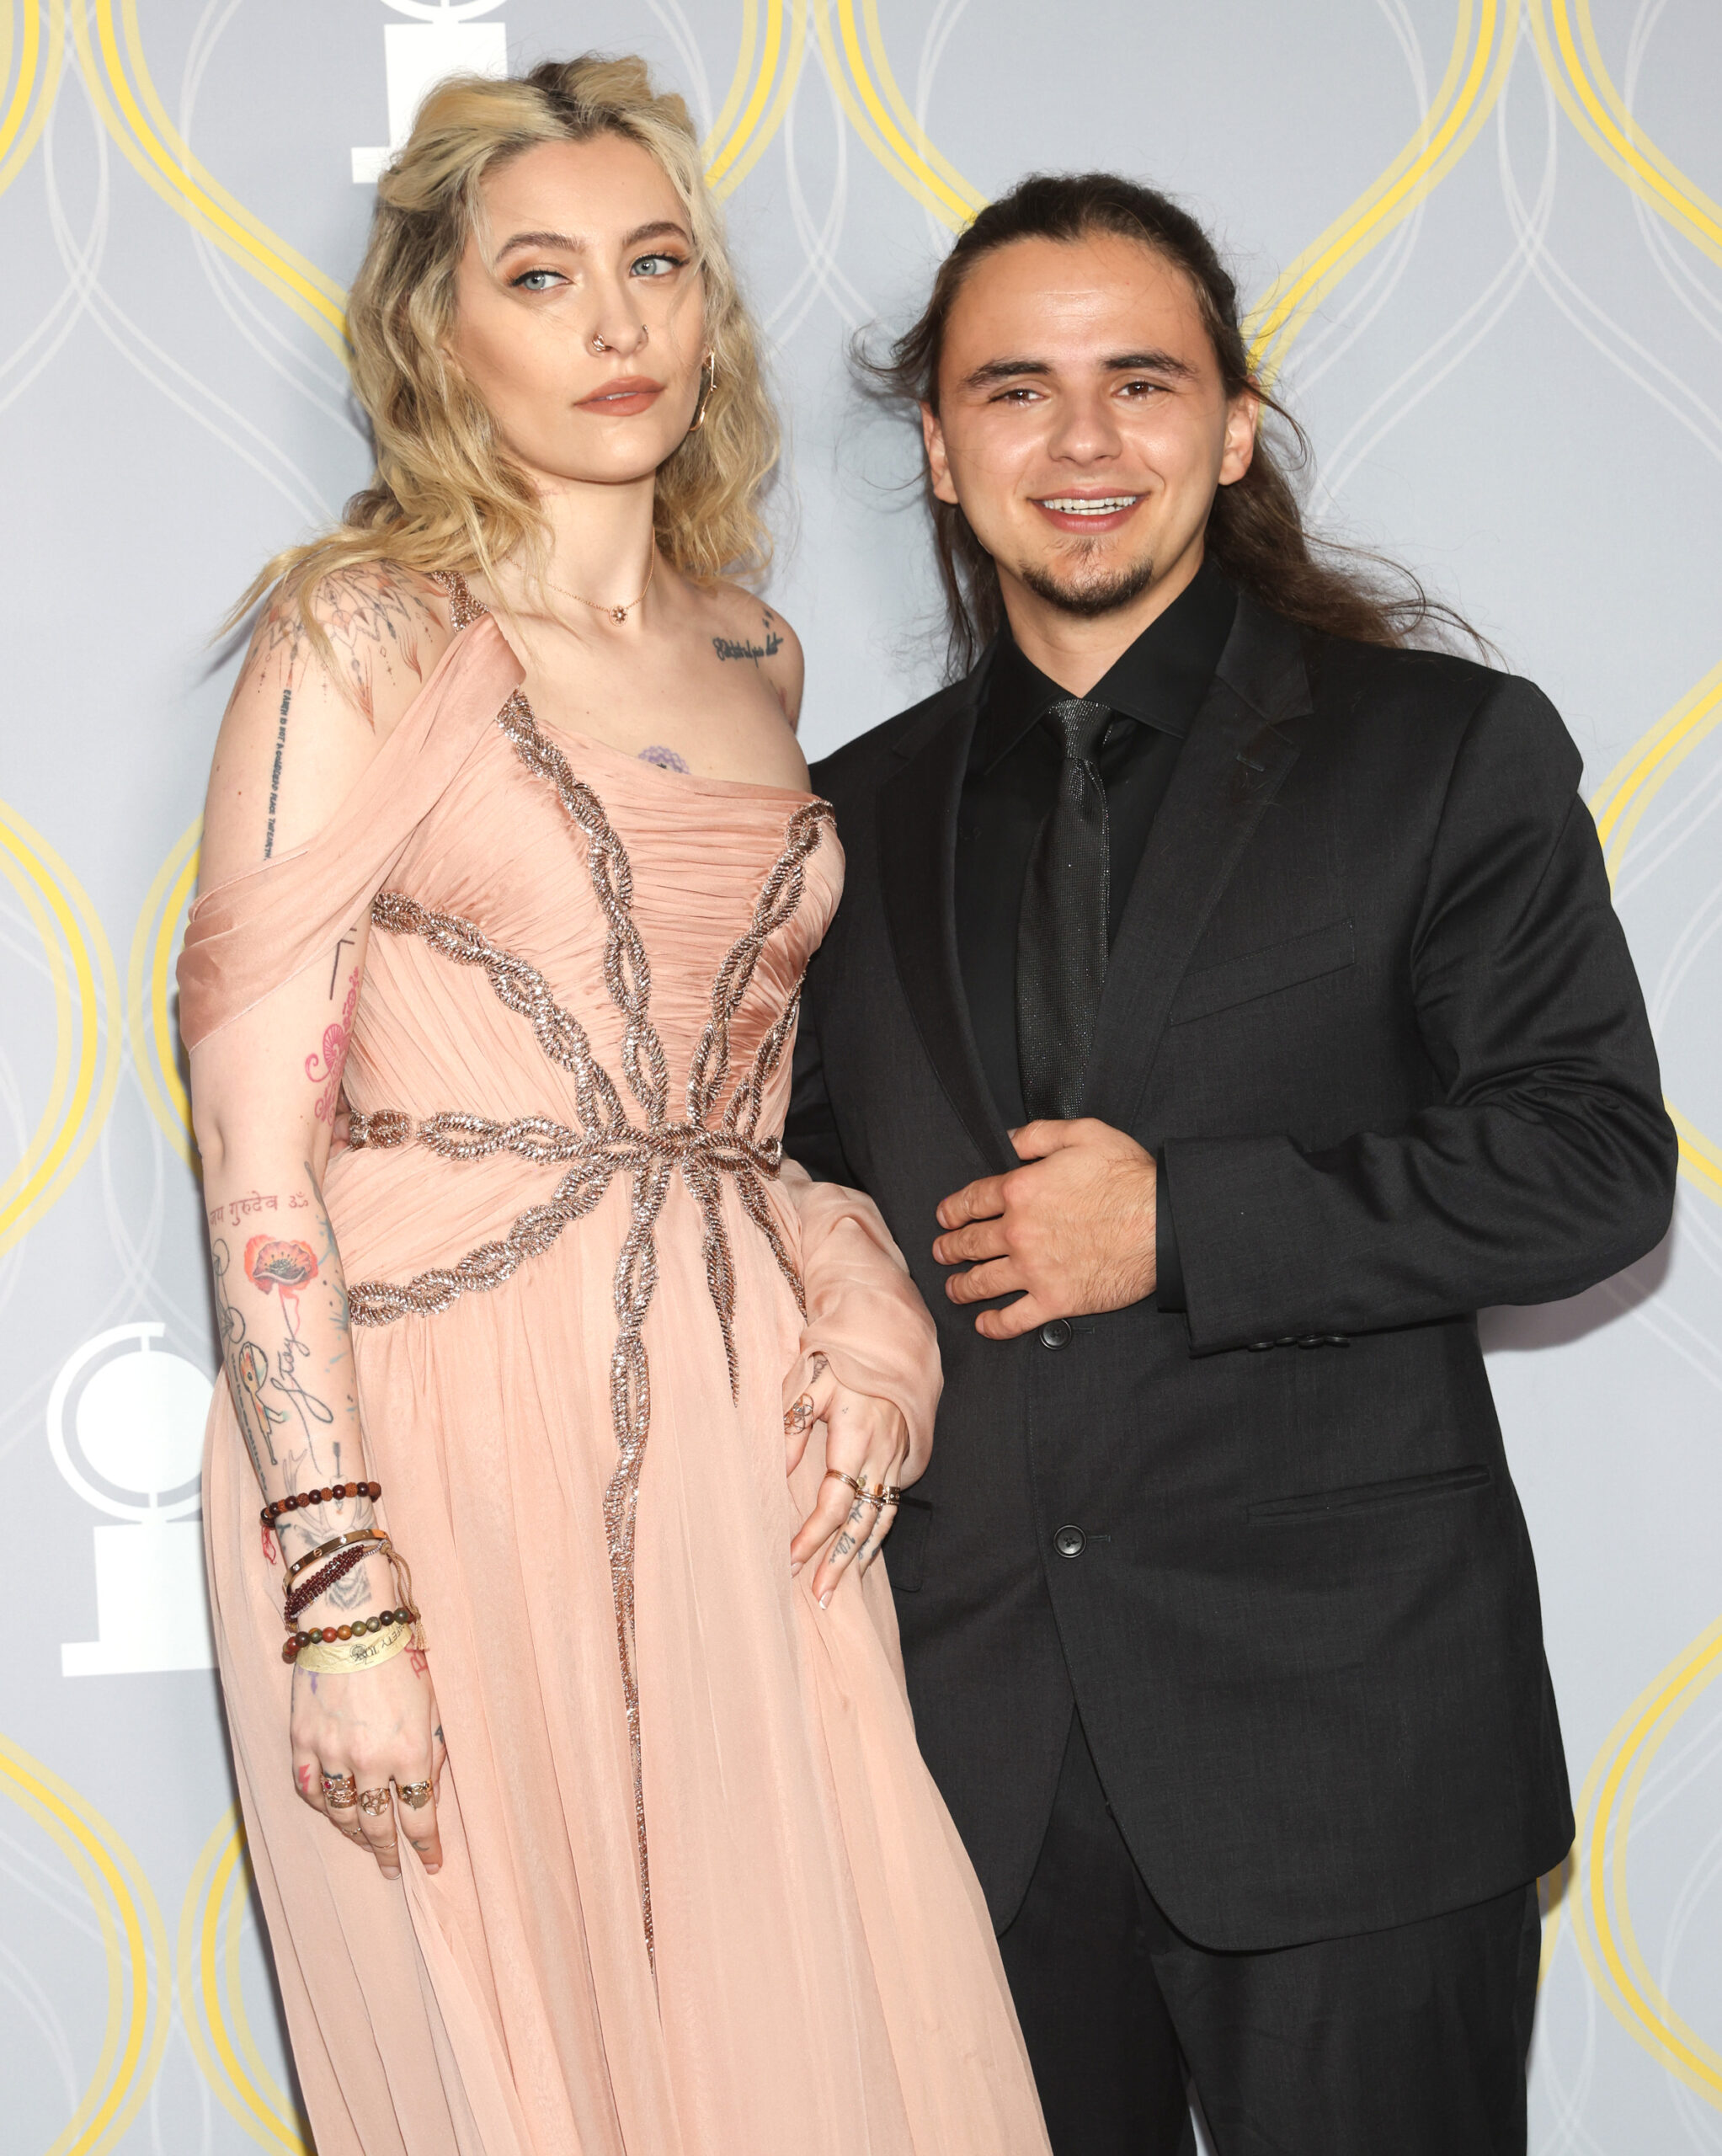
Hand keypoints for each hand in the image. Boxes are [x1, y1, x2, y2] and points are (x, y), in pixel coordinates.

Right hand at [290, 1644, 444, 1878]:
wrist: (353, 1622)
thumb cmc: (402, 1656)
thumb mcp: (433, 1703)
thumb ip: (432, 1749)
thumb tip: (430, 1791)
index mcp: (410, 1749)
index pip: (419, 1816)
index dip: (425, 1847)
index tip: (430, 1863)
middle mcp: (370, 1759)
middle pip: (378, 1825)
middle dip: (387, 1853)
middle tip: (391, 1869)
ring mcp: (332, 1752)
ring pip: (340, 1814)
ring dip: (354, 1835)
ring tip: (365, 1844)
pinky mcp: (303, 1741)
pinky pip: (310, 1790)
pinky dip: (322, 1807)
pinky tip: (333, 1813)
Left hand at [782, 1350, 909, 1606]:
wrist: (892, 1338)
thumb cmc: (844, 1356)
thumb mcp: (809, 1379)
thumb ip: (792, 1424)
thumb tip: (780, 1470)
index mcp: (856, 1435)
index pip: (834, 1500)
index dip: (813, 1535)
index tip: (792, 1560)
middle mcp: (882, 1453)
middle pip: (861, 1522)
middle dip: (840, 1563)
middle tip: (820, 1597)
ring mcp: (896, 1458)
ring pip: (880, 1520)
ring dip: (859, 1558)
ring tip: (838, 1590)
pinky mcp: (903, 1458)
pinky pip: (890, 1506)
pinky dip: (876, 1536)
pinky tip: (862, 1558)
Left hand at [933, 1118, 1157, 1339]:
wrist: (1163, 1222)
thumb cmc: (1128, 1177)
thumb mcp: (1082, 1133)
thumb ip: (1038, 1135)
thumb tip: (1008, 1139)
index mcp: (1020, 1190)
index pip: (972, 1200)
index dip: (953, 1210)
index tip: (945, 1217)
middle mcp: (1019, 1232)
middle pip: (971, 1243)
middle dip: (951, 1247)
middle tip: (941, 1251)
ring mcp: (1034, 1270)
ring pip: (983, 1282)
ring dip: (963, 1286)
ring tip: (953, 1288)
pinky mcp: (1055, 1300)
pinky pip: (1014, 1318)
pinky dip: (995, 1324)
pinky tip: (985, 1324)